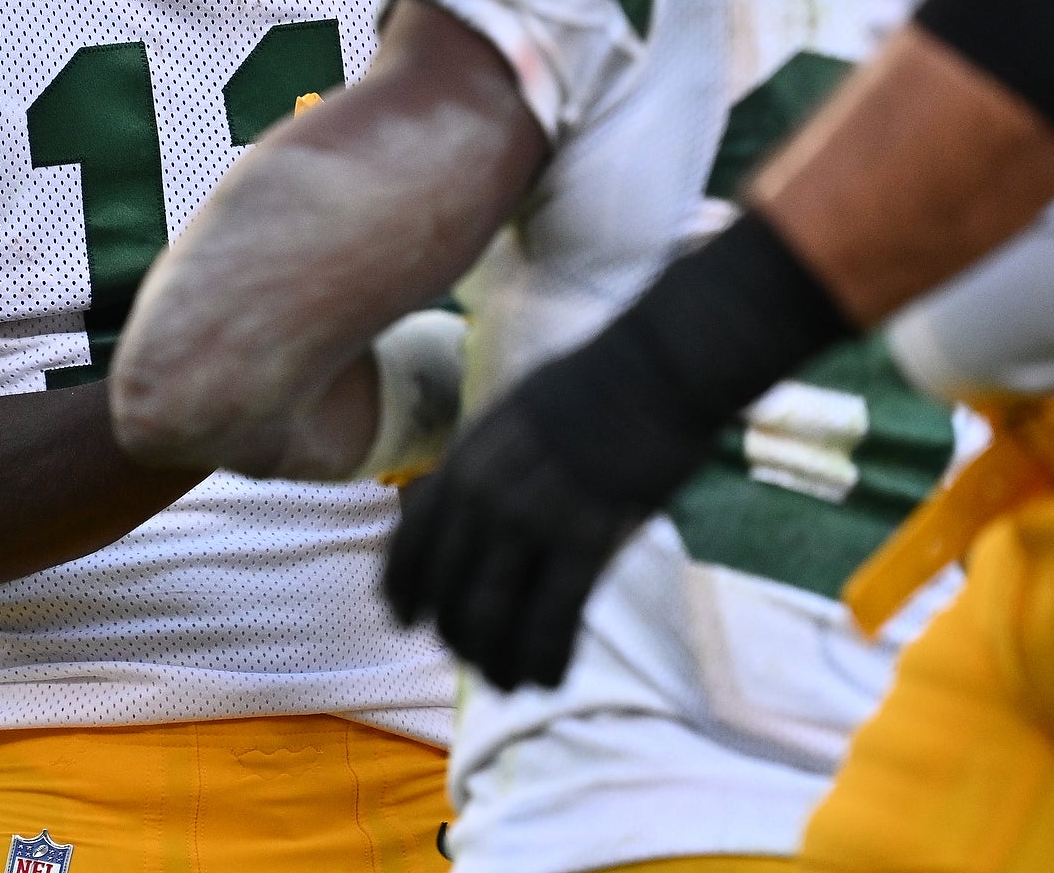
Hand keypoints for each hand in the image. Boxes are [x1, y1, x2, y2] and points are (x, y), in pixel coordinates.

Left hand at [382, 381, 655, 690]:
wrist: (651, 371)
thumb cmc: (589, 387)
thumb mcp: (506, 416)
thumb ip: (480, 465)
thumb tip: (459, 504)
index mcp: (462, 462)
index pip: (409, 543)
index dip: (401, 591)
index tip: (404, 620)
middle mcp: (484, 496)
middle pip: (445, 591)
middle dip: (454, 637)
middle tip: (472, 662)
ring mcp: (532, 521)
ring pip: (489, 617)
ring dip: (495, 661)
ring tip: (508, 682)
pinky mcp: (588, 543)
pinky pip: (552, 622)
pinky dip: (544, 659)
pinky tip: (550, 677)